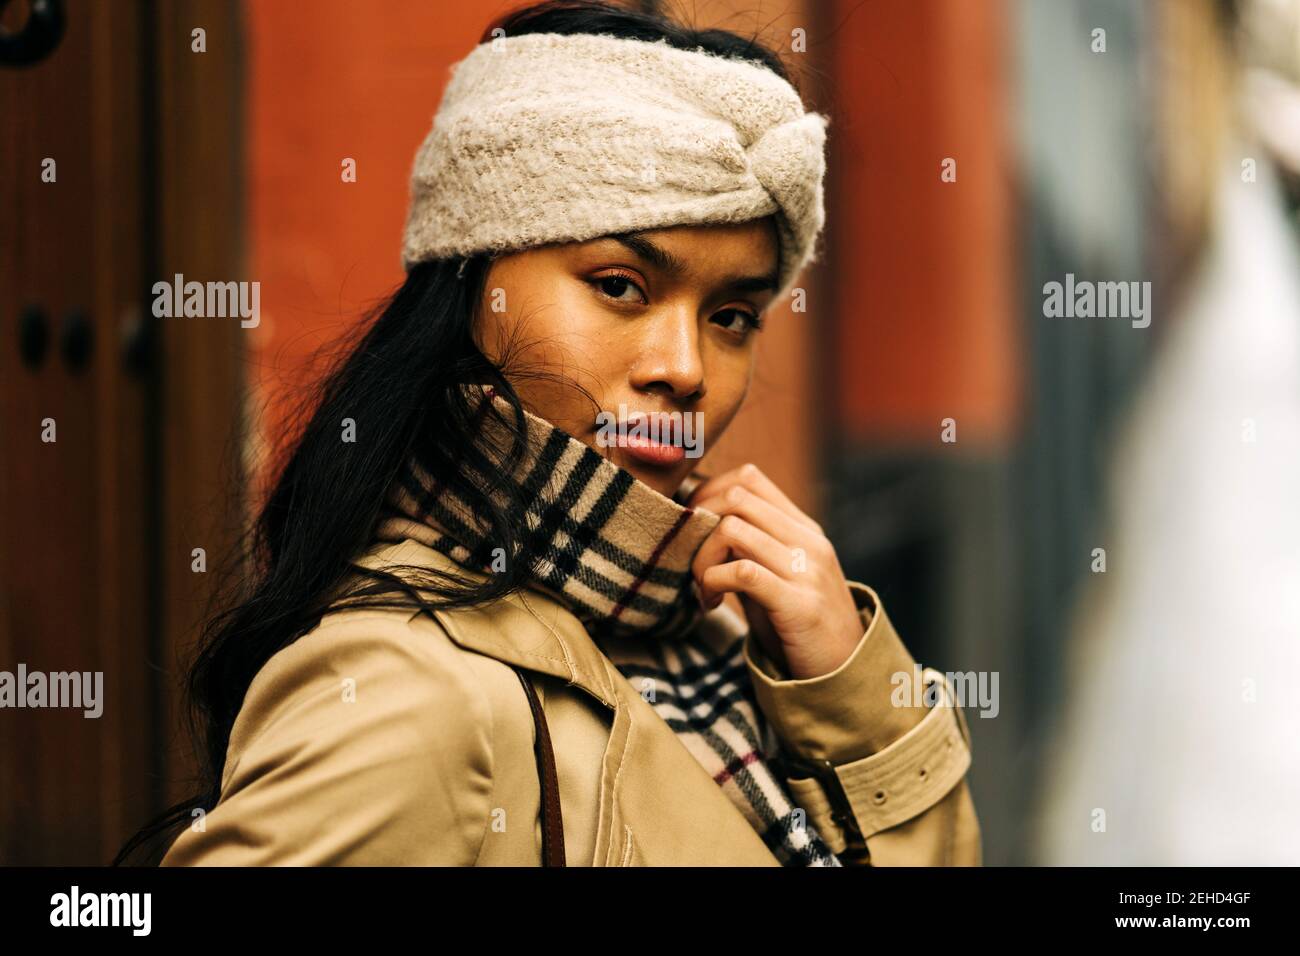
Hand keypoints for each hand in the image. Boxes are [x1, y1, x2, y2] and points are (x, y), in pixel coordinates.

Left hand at [688, 463, 863, 679]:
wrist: (845, 671)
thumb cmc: (799, 625)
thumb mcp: (778, 575)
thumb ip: (748, 548)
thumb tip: (696, 524)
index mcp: (803, 528)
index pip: (749, 478)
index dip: (707, 494)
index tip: (691, 529)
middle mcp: (808, 541)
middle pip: (736, 497)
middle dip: (698, 524)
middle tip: (690, 558)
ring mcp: (806, 570)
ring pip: (732, 530)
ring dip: (702, 558)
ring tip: (702, 588)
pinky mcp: (799, 604)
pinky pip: (742, 572)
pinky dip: (712, 582)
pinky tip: (710, 603)